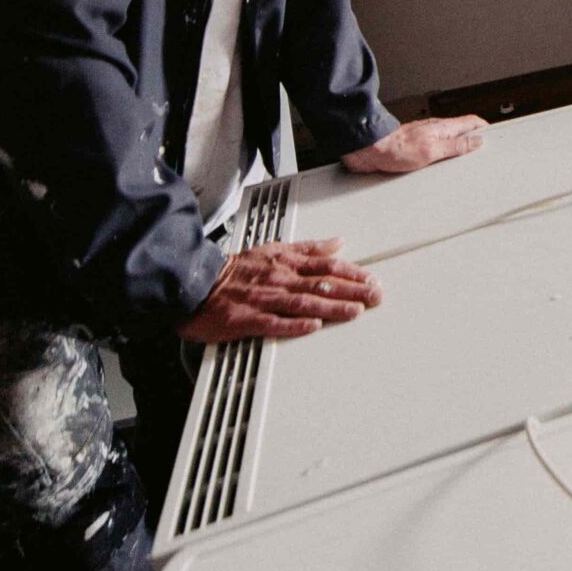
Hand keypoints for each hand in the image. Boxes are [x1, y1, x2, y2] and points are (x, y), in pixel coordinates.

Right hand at [176, 238, 379, 343]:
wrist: (196, 282)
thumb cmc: (236, 270)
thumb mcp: (274, 249)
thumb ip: (308, 248)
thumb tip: (338, 243)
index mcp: (286, 263)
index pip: (326, 266)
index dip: (351, 273)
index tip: (371, 279)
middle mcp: (279, 280)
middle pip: (321, 285)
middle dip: (351, 290)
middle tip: (375, 296)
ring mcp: (264, 299)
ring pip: (303, 303)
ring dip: (331, 308)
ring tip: (354, 311)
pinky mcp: (248, 319)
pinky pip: (273, 322)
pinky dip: (293, 324)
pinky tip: (312, 327)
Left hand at [340, 114, 487, 173]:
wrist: (369, 150)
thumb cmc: (395, 148)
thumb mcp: (432, 150)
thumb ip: (455, 147)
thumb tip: (476, 141)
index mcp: (443, 128)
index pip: (471, 122)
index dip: (484, 127)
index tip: (495, 134)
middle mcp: (435, 131)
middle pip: (461, 132)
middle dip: (474, 139)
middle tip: (485, 148)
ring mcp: (425, 138)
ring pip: (449, 141)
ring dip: (459, 148)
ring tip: (468, 158)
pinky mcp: (414, 148)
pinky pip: (436, 150)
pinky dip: (444, 155)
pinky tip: (443, 164)